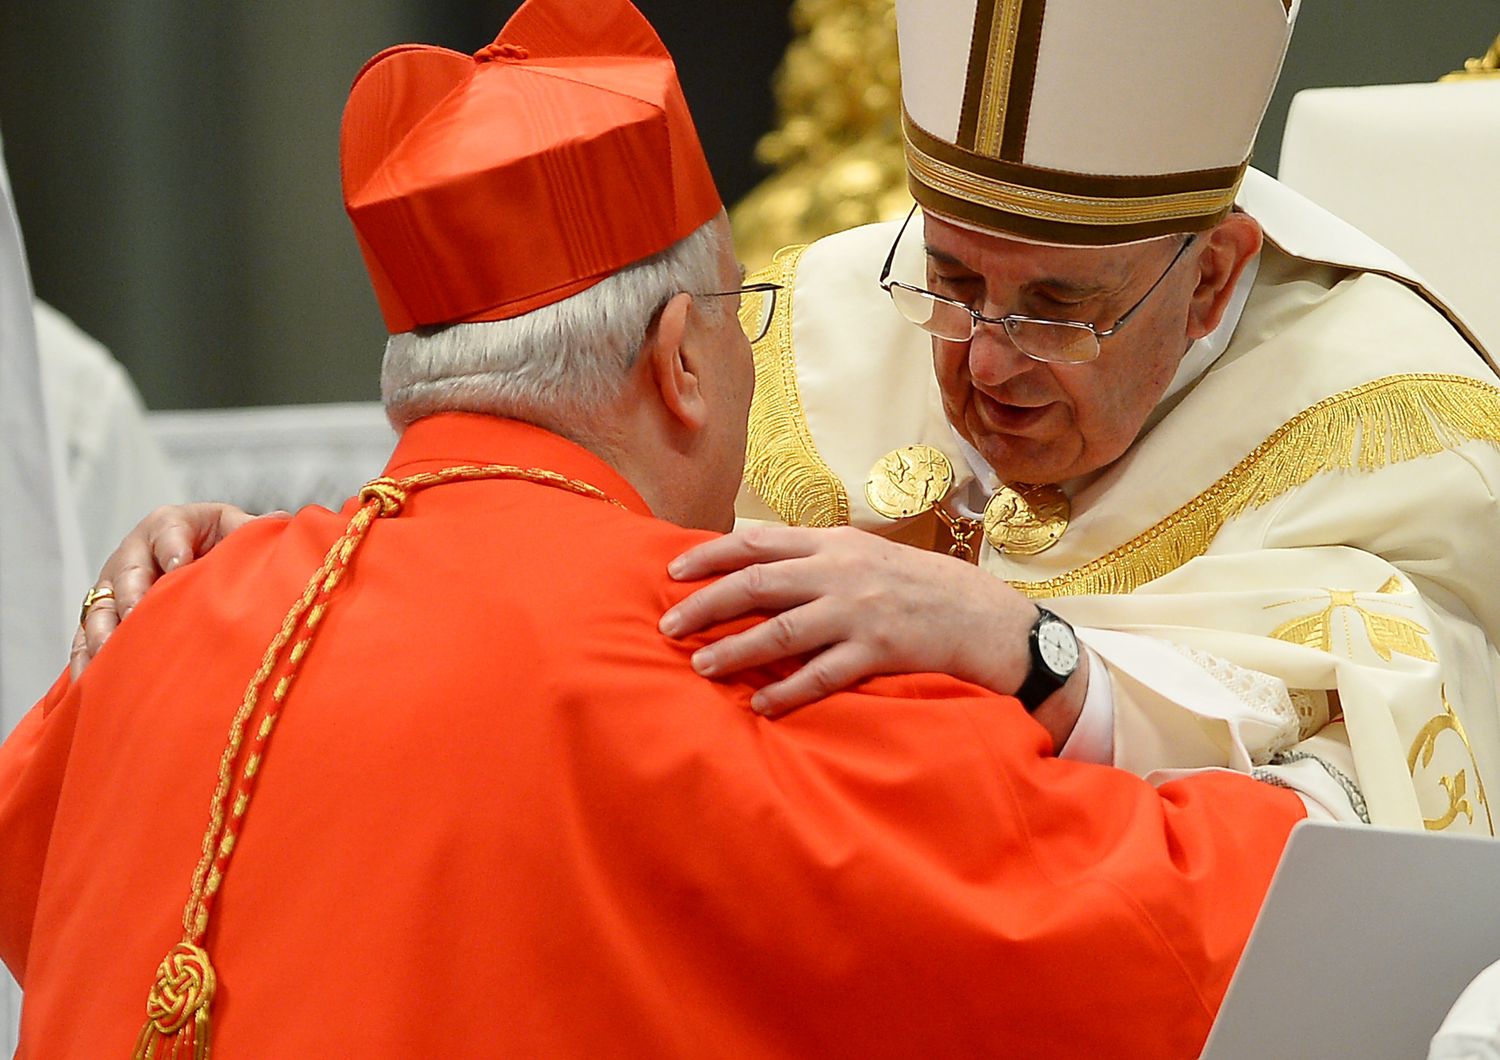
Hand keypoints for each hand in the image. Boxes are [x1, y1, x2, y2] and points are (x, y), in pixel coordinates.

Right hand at [70, 502, 264, 677]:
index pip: (168, 531)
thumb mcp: (237, 530)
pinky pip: (85, 640)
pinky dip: (87, 660)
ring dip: (103, 630)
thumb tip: (283, 520)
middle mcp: (135, 553)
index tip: (180, 564)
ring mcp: (113, 587)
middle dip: (133, 593)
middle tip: (140, 613)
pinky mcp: (102, 619)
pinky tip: (91, 681)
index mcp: (170, 525)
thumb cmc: (223, 544)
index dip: (173, 546)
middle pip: (128, 571)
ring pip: (101, 608)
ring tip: (111, 652)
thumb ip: (252, 530)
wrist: (200, 566)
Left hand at [659, 524, 1045, 717]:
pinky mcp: (878, 652)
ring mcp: (859, 612)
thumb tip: (750, 555)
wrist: (983, 616)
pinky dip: (786, 691)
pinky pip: (820, 675)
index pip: (757, 542)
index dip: (710, 556)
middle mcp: (841, 572)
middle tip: (668, 626)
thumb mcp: (864, 555)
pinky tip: (759, 704)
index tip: (673, 572)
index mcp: (834, 543)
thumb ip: (812, 555)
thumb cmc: (915, 586)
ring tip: (700, 667)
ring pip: (781, 631)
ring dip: (735, 650)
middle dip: (707, 605)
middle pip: (758, 584)